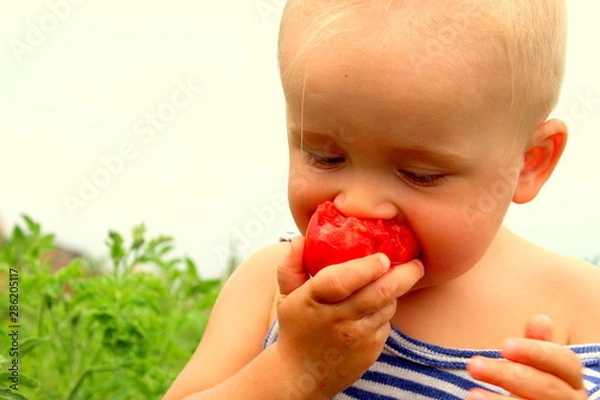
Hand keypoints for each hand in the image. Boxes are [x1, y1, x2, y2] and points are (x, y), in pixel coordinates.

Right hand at [275, 236, 423, 397]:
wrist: (302, 374)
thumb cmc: (297, 327)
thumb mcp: (287, 296)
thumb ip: (291, 266)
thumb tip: (300, 239)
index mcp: (315, 299)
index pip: (342, 281)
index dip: (366, 268)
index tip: (382, 257)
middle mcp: (338, 318)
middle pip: (379, 292)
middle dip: (404, 274)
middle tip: (415, 263)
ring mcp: (357, 336)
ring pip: (388, 306)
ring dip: (395, 290)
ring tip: (396, 278)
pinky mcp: (371, 349)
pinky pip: (387, 322)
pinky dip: (386, 310)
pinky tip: (378, 305)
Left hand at [467, 314, 586, 399]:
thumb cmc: (532, 383)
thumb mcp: (536, 363)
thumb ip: (536, 344)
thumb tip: (540, 319)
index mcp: (571, 378)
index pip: (564, 361)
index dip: (535, 352)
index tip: (504, 346)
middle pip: (546, 387)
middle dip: (509, 375)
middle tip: (473, 365)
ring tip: (472, 393)